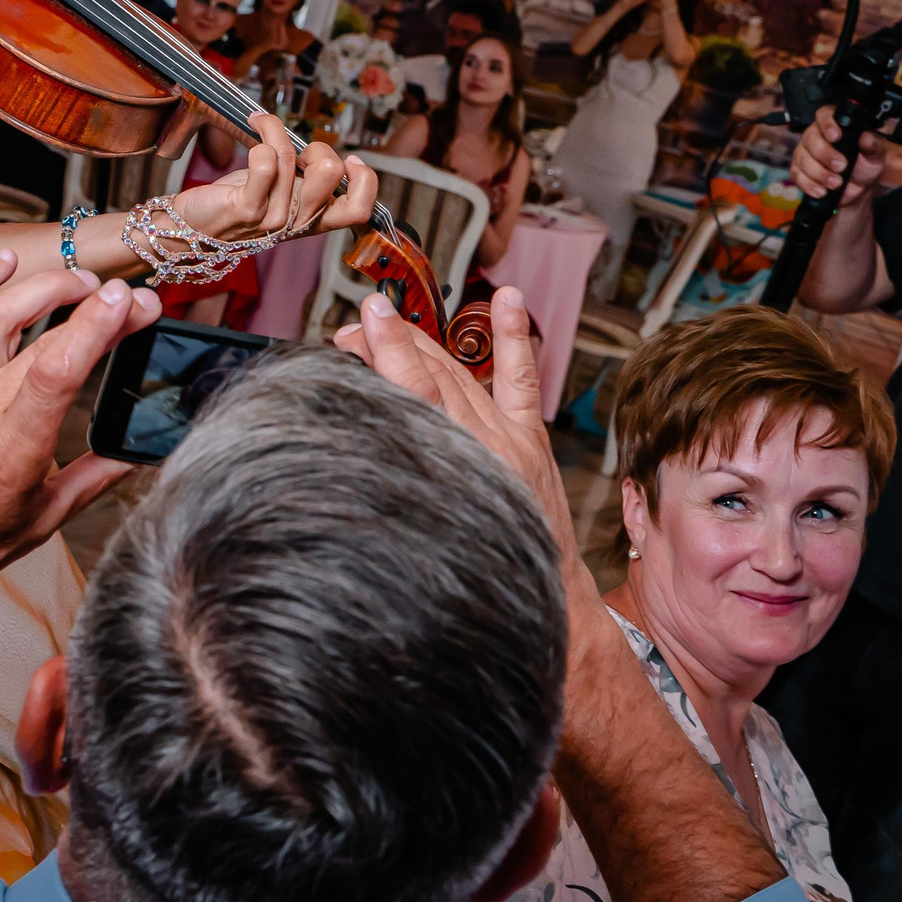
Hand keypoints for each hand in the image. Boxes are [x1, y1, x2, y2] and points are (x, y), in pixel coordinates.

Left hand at [0, 251, 157, 598]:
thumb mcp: (40, 522)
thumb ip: (92, 481)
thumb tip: (134, 455)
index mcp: (10, 450)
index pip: (56, 372)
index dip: (94, 329)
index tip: (129, 304)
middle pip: (41, 337)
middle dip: (93, 306)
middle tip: (131, 300)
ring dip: (42, 285)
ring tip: (81, 280)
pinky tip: (4, 261)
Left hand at [171, 114, 377, 244]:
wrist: (195, 227)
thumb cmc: (240, 202)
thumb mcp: (283, 195)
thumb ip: (306, 180)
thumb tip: (323, 151)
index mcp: (314, 220)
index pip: (360, 210)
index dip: (365, 180)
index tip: (349, 161)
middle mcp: (297, 222)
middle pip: (330, 172)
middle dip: (317, 146)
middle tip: (296, 150)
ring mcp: (273, 217)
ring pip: (290, 156)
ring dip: (275, 129)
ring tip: (263, 124)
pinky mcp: (246, 207)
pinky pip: (264, 162)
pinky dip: (261, 136)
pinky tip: (252, 130)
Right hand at [334, 285, 573, 567]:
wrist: (551, 601)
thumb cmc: (479, 580)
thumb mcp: (423, 542)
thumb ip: (392, 495)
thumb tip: (350, 456)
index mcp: (459, 474)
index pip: (419, 398)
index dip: (389, 356)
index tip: (364, 323)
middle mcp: (487, 449)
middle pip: (433, 379)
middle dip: (392, 343)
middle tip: (357, 322)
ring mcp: (511, 439)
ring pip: (461, 376)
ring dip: (423, 343)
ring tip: (387, 319)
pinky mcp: (530, 439)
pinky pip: (519, 379)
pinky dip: (513, 338)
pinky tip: (508, 301)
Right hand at [790, 105, 885, 203]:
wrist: (857, 189)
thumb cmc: (864, 167)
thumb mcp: (874, 156)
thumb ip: (873, 146)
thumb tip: (867, 138)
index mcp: (834, 126)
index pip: (824, 115)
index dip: (827, 124)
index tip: (836, 136)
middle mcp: (815, 136)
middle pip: (810, 138)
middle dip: (825, 154)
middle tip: (841, 166)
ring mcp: (804, 153)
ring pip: (802, 158)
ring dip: (819, 173)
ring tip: (836, 182)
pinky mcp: (799, 171)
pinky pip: (797, 175)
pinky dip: (810, 185)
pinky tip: (822, 190)